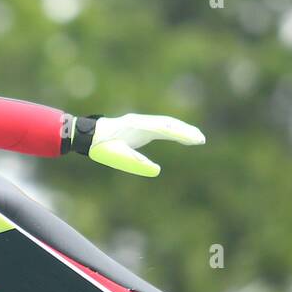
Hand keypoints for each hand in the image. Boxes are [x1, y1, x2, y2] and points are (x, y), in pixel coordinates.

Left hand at [88, 112, 204, 176]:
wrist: (90, 135)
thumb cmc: (103, 147)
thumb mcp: (119, 157)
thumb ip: (137, 162)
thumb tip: (157, 170)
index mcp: (137, 126)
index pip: (164, 129)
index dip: (181, 134)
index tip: (195, 139)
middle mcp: (141, 121)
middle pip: (168, 124)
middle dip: (186, 131)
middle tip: (201, 139)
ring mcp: (141, 122)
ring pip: (166, 123)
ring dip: (181, 129)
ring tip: (197, 138)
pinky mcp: (141, 126)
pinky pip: (160, 127)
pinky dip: (173, 131)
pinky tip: (181, 136)